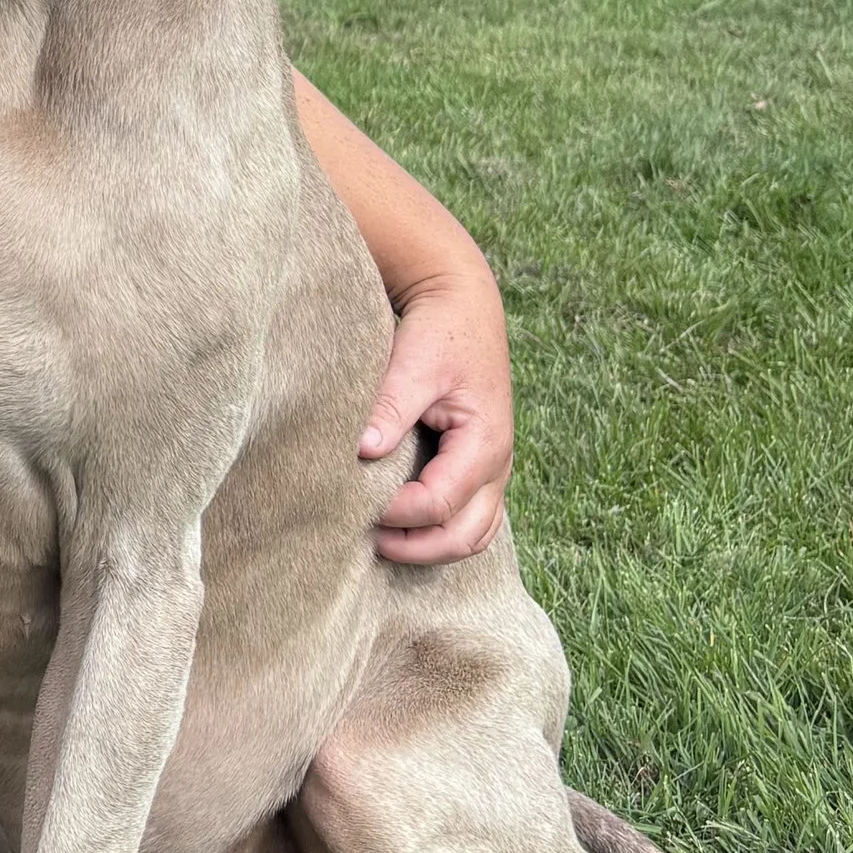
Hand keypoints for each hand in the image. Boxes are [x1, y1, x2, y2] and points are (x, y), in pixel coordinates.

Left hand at [359, 267, 512, 565]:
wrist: (462, 305)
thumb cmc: (439, 332)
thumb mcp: (414, 363)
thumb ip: (391, 407)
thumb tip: (363, 451)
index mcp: (484, 443)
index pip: (439, 503)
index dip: (397, 513)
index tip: (355, 504)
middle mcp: (497, 464)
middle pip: (465, 536)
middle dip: (417, 547)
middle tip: (367, 540)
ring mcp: (492, 468)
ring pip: (473, 534)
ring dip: (431, 547)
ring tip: (382, 540)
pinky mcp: (479, 464)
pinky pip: (470, 516)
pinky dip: (441, 531)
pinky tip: (401, 525)